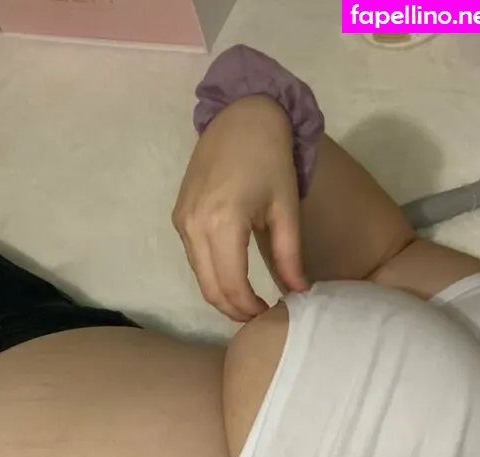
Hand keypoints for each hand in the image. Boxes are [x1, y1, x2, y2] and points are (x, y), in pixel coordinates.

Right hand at [172, 95, 308, 322]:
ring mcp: (182, 222)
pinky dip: (212, 274)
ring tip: (249, 300)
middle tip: (259, 317)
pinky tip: (234, 276)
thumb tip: (300, 292)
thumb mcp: (286, 208)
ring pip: (199, 277)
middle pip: (210, 289)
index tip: (270, 316)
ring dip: (222, 295)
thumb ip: (290, 255)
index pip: (232, 286)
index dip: (250, 309)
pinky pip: (193, 258)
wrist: (240, 116)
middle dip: (234, 310)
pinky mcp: (179, 217)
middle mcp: (194, 227)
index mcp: (223, 223)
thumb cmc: (270, 158)